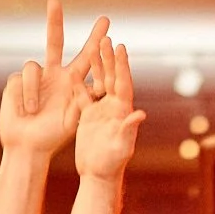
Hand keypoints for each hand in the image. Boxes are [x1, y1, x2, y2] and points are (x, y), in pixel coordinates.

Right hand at [0, 0, 112, 157]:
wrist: (26, 147)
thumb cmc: (54, 140)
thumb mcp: (80, 123)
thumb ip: (102, 112)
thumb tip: (138, 113)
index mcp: (74, 84)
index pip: (88, 58)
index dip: (96, 41)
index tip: (106, 21)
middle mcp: (55, 76)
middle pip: (54, 42)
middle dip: (54, 21)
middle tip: (54, 0)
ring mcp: (36, 78)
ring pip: (34, 64)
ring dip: (33, 90)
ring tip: (33, 111)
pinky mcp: (18, 82)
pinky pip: (23, 77)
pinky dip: (26, 94)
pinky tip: (26, 109)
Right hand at [73, 42, 144, 181]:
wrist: (97, 176)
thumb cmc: (111, 165)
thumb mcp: (121, 147)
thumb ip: (129, 129)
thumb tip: (140, 114)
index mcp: (122, 111)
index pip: (123, 83)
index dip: (122, 65)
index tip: (120, 46)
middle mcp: (113, 108)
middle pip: (112, 77)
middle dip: (109, 58)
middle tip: (105, 37)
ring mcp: (100, 111)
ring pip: (98, 82)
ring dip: (97, 65)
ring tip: (93, 46)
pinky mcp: (87, 116)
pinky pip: (83, 95)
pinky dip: (79, 83)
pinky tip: (73, 70)